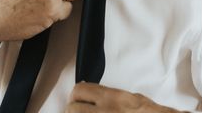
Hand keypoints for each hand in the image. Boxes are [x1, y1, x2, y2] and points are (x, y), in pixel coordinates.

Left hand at [66, 82, 183, 112]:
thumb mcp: (130, 98)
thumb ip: (107, 95)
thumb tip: (87, 92)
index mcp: (112, 98)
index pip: (79, 90)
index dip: (74, 96)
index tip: (75, 100)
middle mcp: (106, 111)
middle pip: (73, 108)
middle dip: (72, 110)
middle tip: (75, 112)